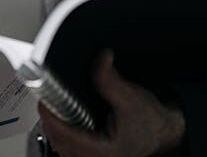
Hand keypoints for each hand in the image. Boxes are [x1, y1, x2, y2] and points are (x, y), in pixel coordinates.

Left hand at [38, 50, 185, 156]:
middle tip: (48, 97)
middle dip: (51, 118)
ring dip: (55, 125)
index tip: (44, 98)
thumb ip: (111, 80)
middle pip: (57, 140)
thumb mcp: (130, 97)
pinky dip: (62, 131)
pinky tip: (65, 117)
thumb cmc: (150, 121)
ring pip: (61, 145)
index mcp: (103, 151)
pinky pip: (68, 146)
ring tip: (55, 106)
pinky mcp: (92, 154)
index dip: (50, 114)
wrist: (163, 131)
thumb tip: (102, 59)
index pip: (64, 135)